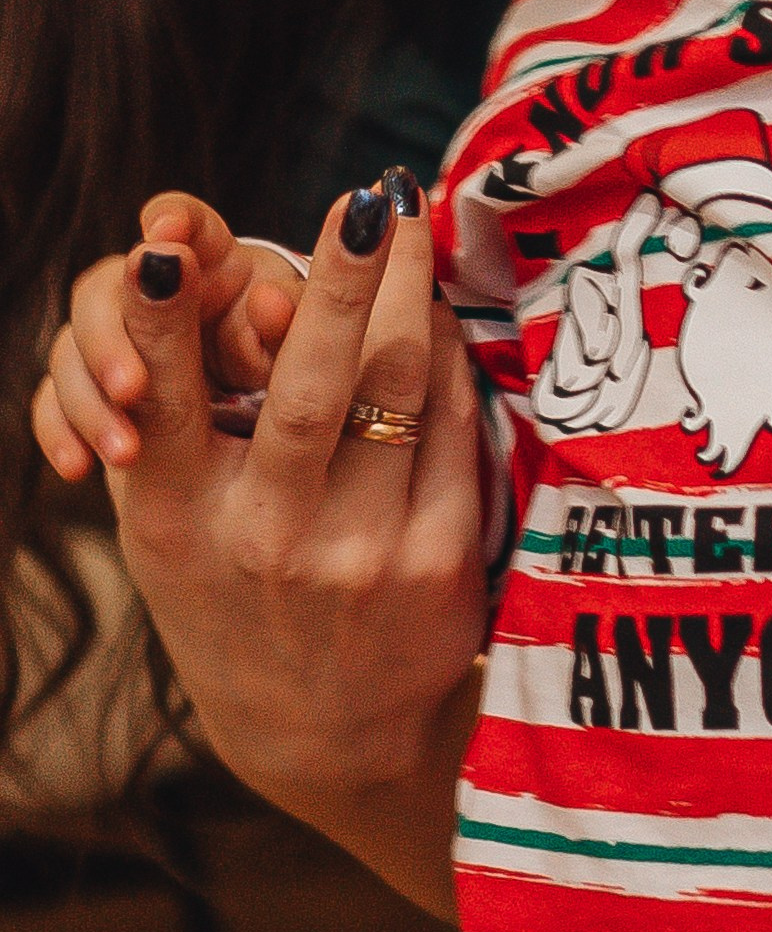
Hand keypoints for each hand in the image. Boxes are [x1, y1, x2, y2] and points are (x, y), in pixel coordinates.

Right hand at [35, 193, 303, 480]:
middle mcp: (155, 294)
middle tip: (135, 388)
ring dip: (90, 400)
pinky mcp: (94, 391)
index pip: (185, 226)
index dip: (174, 220)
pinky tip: (78, 469)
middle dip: (115, 336)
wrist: (275, 431)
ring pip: (74, 350)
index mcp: (215, 263)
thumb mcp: (305, 350)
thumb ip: (290, 325)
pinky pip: (56, 404)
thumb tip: (271, 303)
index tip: (165, 231)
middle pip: (106, 288)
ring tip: (124, 453)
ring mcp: (116, 340)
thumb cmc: (300, 367)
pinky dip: (62, 433)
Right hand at [78, 177, 482, 915]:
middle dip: (335, 284)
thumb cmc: (231, 587)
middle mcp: (266, 538)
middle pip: (306, 386)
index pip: (163, 399)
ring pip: (395, 393)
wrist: (320, 730)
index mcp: (176, 518)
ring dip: (407, 295)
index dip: (162, 321)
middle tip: (359, 201)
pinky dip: (443, 357)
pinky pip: (448, 428)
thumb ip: (172, 411)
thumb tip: (189, 264)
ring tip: (407, 221)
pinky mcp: (435, 561)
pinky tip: (437, 308)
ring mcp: (359, 553)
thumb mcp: (168, 520)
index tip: (170, 246)